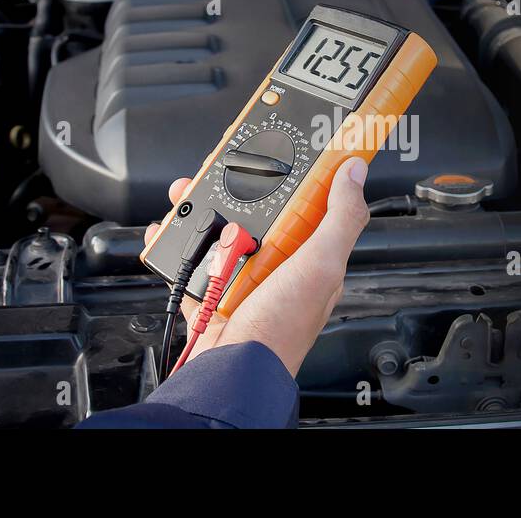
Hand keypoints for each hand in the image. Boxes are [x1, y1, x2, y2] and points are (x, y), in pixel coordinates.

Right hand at [144, 157, 370, 376]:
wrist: (231, 371)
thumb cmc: (280, 328)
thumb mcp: (321, 265)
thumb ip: (341, 218)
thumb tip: (355, 172)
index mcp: (310, 259)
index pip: (308, 206)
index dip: (295, 178)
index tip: (282, 149)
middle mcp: (278, 269)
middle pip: (258, 215)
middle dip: (237, 191)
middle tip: (219, 171)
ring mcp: (242, 282)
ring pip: (220, 234)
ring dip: (200, 214)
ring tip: (187, 200)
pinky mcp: (210, 295)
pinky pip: (190, 264)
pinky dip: (174, 248)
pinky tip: (166, 233)